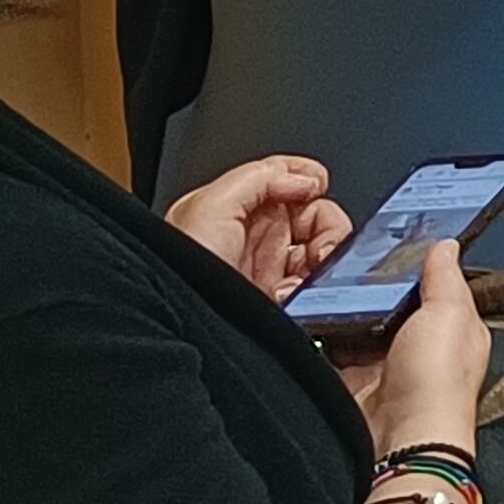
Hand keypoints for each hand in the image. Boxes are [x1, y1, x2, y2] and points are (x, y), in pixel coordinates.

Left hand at [168, 155, 350, 304]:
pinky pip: (318, 285)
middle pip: (316, 214)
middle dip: (328, 226)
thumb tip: (308, 178)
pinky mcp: (280, 300)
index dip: (309, 179)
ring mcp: (269, 269)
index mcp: (237, 206)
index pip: (290, 179)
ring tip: (307, 273)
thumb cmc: (176, 272)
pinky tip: (294, 291)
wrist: (182, 328)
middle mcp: (255, 236)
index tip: (318, 190)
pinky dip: (318, 287)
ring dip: (326, 258)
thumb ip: (260, 175)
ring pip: (323, 249)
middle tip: (321, 245)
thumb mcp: (209, 205)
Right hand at [332, 241, 487, 457]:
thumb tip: (446, 246)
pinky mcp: (350, 381)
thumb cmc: (438, 384)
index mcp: (453, 327)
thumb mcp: (449, 315)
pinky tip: (309, 315)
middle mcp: (419, 345)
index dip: (415, 264)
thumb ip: (445, 279)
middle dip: (370, 285)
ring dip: (342, 308)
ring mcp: (382, 364)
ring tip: (322, 280)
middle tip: (346, 259)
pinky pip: (330, 348)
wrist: (400, 441)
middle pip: (390, 302)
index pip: (434, 285)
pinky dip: (320, 334)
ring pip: (357, 322)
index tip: (391, 240)